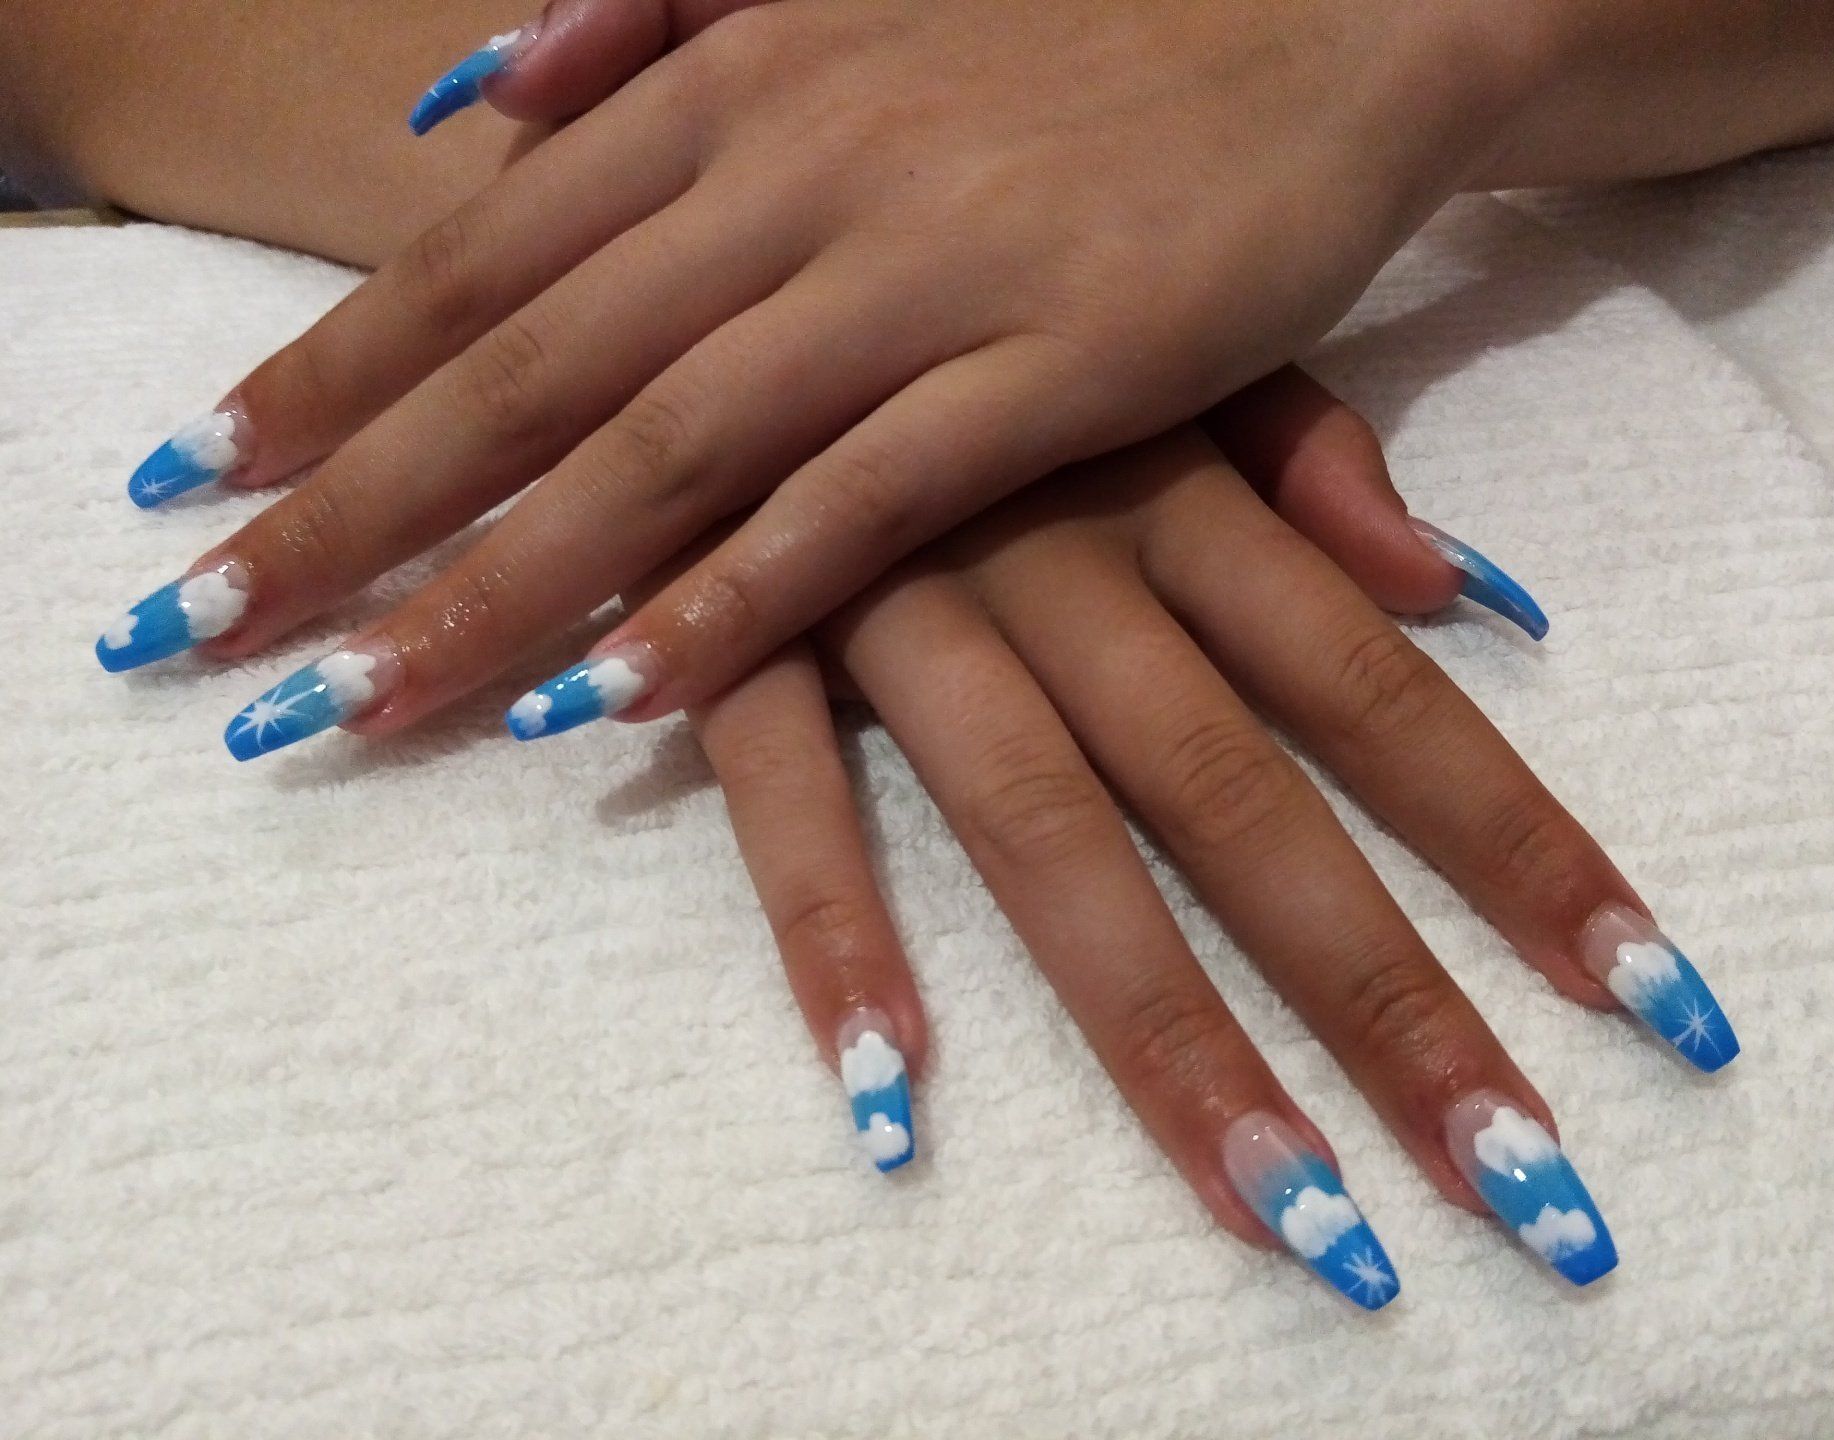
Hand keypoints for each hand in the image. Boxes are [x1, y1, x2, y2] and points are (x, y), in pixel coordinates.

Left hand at [100, 0, 1539, 739]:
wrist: (1335, 10)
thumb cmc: (1081, 19)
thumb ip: (652, 20)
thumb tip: (483, 92)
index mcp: (735, 76)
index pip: (482, 250)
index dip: (330, 370)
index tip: (205, 474)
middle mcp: (797, 170)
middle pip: (525, 368)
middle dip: (348, 506)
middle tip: (205, 618)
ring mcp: (924, 270)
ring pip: (659, 452)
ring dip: (497, 584)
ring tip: (359, 695)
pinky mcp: (1054, 366)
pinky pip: (856, 504)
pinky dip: (732, 601)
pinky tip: (619, 693)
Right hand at [685, 382, 1736, 1308]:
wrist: (723, 240)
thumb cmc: (975, 310)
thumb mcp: (1158, 341)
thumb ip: (1311, 453)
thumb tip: (1472, 593)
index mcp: (1175, 490)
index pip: (1380, 691)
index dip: (1515, 842)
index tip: (1645, 995)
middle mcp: (1060, 562)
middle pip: (1240, 799)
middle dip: (1381, 996)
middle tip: (1511, 1191)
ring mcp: (896, 605)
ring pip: (1043, 829)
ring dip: (1161, 1024)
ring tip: (1282, 1211)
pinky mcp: (744, 643)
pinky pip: (786, 794)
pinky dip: (834, 925)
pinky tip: (893, 1089)